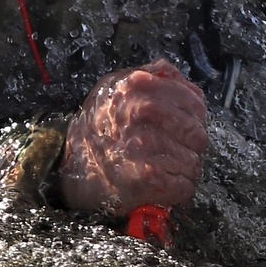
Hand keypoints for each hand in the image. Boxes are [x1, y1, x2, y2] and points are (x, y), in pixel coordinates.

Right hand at [58, 58, 207, 217]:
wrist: (68, 166)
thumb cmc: (96, 126)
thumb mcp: (116, 86)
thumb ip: (152, 76)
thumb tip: (181, 78)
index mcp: (140, 86)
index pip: (195, 103)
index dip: (194, 119)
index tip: (185, 128)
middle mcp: (144, 112)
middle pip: (197, 135)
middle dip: (191, 148)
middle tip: (176, 153)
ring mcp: (145, 145)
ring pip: (193, 163)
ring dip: (184, 171)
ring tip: (166, 170)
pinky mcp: (146, 178)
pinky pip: (183, 186)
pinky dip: (179, 190)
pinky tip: (165, 186)